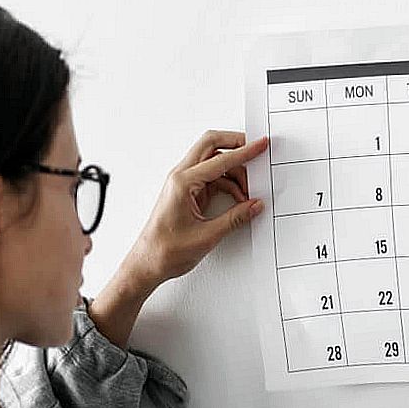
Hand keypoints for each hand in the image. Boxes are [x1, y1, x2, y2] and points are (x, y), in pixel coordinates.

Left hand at [128, 130, 269, 284]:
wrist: (148, 263)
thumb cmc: (165, 250)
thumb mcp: (207, 235)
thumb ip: (235, 218)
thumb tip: (254, 206)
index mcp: (182, 182)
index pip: (220, 159)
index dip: (245, 152)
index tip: (260, 145)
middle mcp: (181, 177)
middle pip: (211, 145)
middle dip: (235, 144)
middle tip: (255, 151)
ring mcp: (183, 184)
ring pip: (213, 162)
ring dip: (233, 172)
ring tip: (248, 192)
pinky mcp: (187, 193)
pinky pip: (211, 178)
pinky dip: (227, 184)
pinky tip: (238, 199)